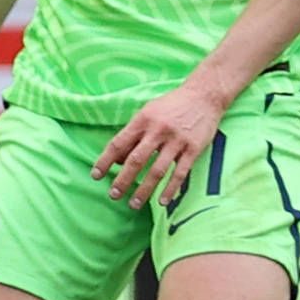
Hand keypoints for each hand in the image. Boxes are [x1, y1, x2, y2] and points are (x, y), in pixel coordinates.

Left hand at [93, 81, 223, 206]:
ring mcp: (177, 140)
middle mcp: (158, 130)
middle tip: (113, 195)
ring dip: (144, 190)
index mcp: (142, 120)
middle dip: (123, 180)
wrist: (204, 95)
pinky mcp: (193, 149)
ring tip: (134, 204)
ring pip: (157, 170)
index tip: (95, 176)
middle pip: (136, 160)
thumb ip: (132, 135)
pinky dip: (170, 189)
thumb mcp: (147, 113)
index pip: (118, 143)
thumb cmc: (171, 105)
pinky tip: (162, 202)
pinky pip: (180, 173)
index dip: (105, 160)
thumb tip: (117, 161)